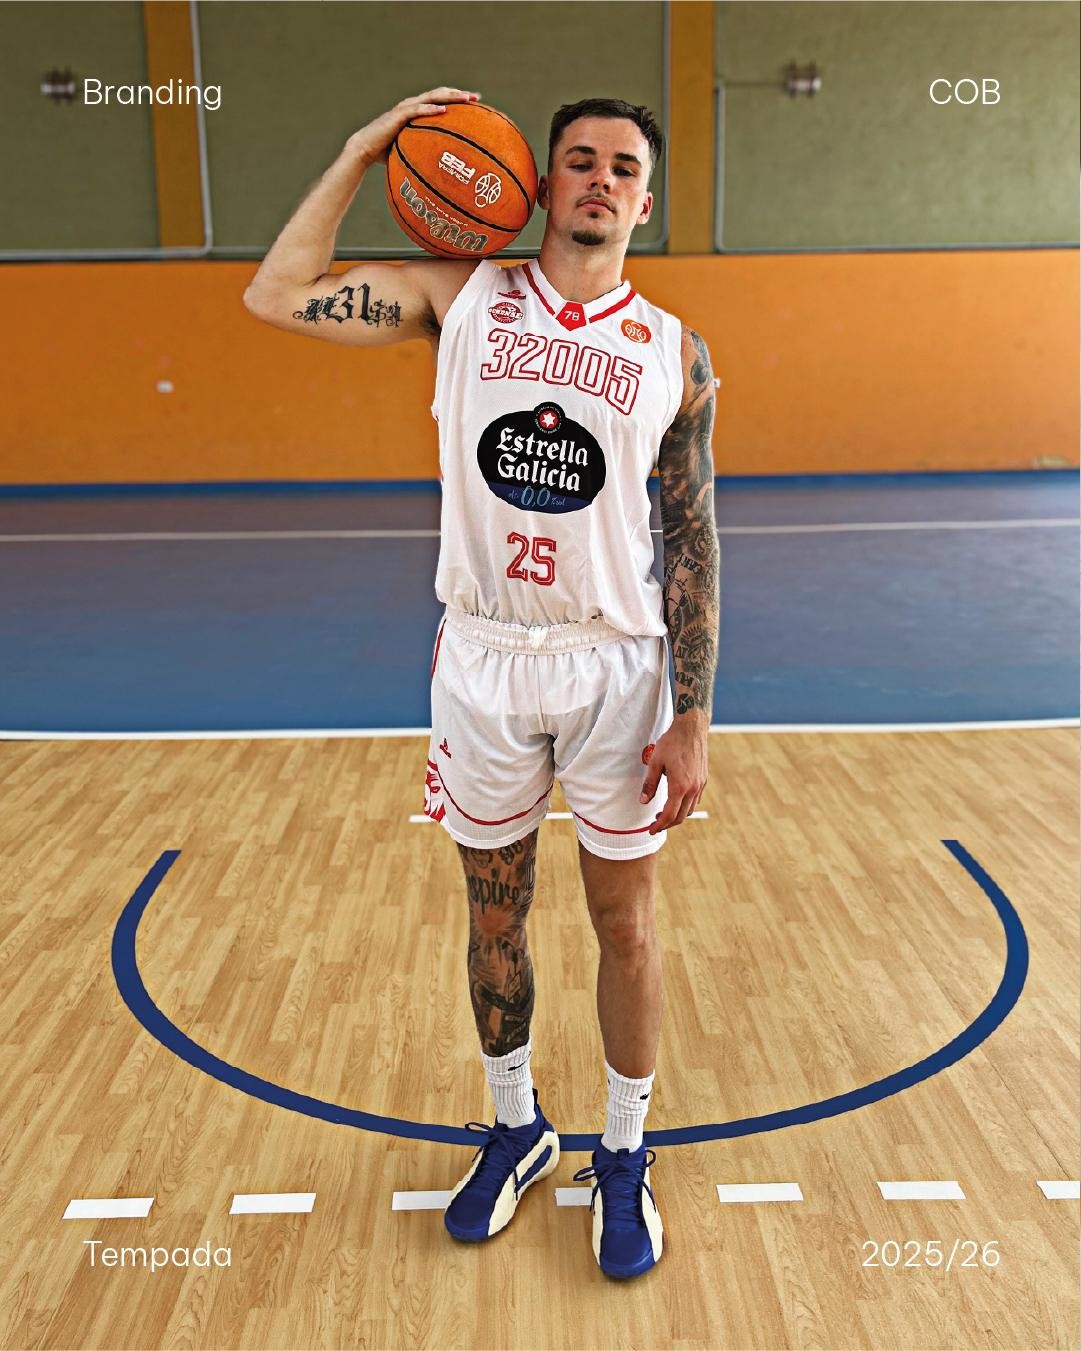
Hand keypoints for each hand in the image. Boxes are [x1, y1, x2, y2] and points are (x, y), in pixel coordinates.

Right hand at [350, 87, 481, 164]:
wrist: (364, 150)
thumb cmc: (386, 153)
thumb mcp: (410, 150)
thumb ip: (423, 151)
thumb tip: (440, 168)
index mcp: (415, 111)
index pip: (439, 101)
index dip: (456, 99)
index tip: (474, 102)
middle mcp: (412, 105)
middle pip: (439, 94)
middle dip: (458, 94)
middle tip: (475, 97)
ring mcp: (404, 108)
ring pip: (431, 97)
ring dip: (449, 97)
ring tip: (465, 99)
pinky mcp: (397, 115)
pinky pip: (417, 110)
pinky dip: (430, 109)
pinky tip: (444, 110)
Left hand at [639, 716, 708, 833]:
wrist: (691, 728)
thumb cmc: (672, 742)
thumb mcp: (655, 762)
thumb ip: (649, 784)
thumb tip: (644, 801)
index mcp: (680, 786)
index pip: (669, 815)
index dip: (659, 825)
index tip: (651, 829)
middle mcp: (693, 789)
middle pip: (681, 816)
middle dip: (667, 824)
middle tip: (655, 824)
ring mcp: (700, 785)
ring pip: (689, 810)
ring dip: (677, 815)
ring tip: (664, 813)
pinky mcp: (703, 780)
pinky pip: (695, 800)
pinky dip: (685, 806)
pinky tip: (676, 800)